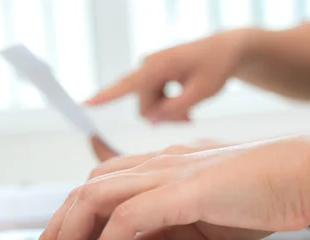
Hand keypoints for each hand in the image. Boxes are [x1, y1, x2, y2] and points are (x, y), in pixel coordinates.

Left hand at [24, 136, 309, 239]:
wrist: (305, 171)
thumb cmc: (262, 192)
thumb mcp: (202, 217)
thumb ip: (166, 231)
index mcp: (160, 167)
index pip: (98, 186)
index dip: (70, 217)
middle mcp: (156, 164)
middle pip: (84, 191)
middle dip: (55, 229)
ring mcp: (168, 174)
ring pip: (94, 198)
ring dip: (70, 235)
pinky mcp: (184, 191)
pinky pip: (129, 218)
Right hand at [85, 31, 246, 122]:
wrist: (223, 49)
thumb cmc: (216, 66)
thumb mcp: (203, 92)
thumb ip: (176, 109)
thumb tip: (151, 121)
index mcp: (159, 66)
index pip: (127, 85)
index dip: (105, 97)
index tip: (85, 104)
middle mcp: (148, 65)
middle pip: (144, 107)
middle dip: (164, 118)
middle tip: (189, 120)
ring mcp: (149, 70)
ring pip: (149, 107)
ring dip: (168, 113)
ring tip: (190, 113)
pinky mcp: (152, 75)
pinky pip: (152, 99)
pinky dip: (168, 106)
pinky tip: (185, 103)